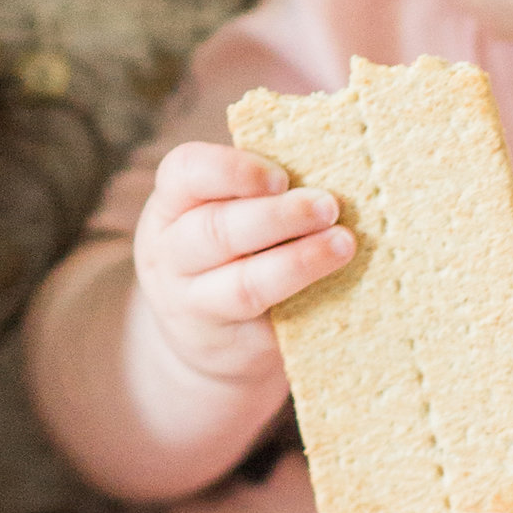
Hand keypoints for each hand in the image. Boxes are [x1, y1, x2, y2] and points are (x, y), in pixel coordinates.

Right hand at [131, 141, 351, 390]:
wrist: (206, 338)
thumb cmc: (229, 252)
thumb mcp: (221, 215)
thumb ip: (258, 195)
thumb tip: (329, 168)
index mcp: (171, 205)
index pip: (186, 171)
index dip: (234, 170)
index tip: (281, 177)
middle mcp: (169, 254)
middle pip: (216, 229)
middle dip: (278, 216)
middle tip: (329, 205)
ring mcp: (191, 304)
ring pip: (242, 283)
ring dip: (298, 261)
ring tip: (342, 243)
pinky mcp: (226, 343)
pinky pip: (267, 323)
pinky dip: (303, 297)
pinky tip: (336, 281)